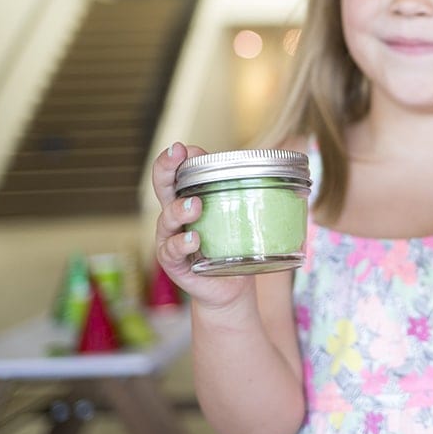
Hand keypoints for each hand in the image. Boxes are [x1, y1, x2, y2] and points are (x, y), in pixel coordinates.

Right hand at [152, 142, 253, 310]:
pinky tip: (193, 238)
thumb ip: (245, 196)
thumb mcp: (238, 217)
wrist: (231, 286)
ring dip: (179, 209)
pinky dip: (182, 243)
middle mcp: (174, 217)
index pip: (175, 173)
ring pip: (167, 219)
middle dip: (165, 168)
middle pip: (161, 188)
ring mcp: (171, 239)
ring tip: (195, 205)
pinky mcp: (175, 263)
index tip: (184, 148)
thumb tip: (270, 166)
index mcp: (187, 200)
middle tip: (177, 155)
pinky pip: (172, 251)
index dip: (174, 159)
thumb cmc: (233, 245)